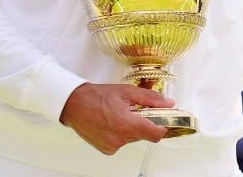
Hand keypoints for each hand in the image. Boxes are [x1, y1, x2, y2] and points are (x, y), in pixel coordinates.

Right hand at [59, 82, 173, 153]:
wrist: (74, 105)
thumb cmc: (97, 97)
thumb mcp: (127, 92)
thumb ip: (151, 99)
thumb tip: (168, 103)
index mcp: (126, 124)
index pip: (155, 134)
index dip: (162, 126)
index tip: (162, 119)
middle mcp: (119, 139)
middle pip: (144, 135)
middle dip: (144, 123)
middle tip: (135, 111)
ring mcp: (112, 146)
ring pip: (133, 138)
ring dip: (131, 128)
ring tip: (120, 115)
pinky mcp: (106, 150)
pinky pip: (122, 143)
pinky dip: (121, 134)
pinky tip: (112, 123)